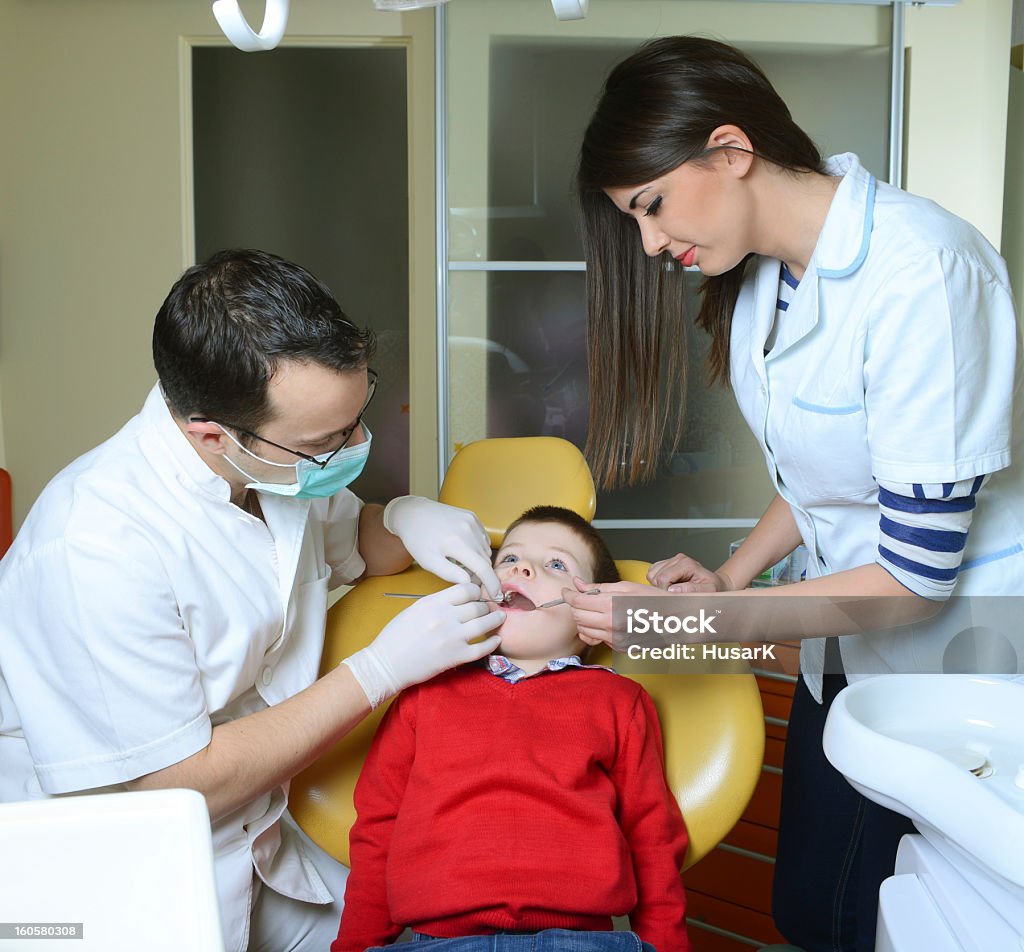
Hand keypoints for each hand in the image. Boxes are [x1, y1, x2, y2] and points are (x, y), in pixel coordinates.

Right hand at [343, 583, 503, 707]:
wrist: (386, 664)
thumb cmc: (395, 637)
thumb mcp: (414, 610)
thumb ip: (437, 602)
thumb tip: (458, 598)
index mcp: (433, 603)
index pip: (466, 589)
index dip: (476, 591)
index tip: (478, 595)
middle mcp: (444, 617)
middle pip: (478, 605)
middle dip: (486, 605)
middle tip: (490, 607)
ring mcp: (452, 637)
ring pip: (484, 624)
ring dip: (496, 619)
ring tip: (501, 617)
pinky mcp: (455, 657)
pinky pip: (482, 648)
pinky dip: (492, 643)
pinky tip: (496, 640)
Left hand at [383, 495, 500, 598]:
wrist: (413, 514)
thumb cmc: (418, 540)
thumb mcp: (429, 562)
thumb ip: (450, 574)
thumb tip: (470, 582)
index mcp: (456, 543)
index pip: (483, 568)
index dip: (492, 583)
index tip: (496, 595)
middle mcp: (468, 530)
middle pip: (485, 560)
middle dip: (480, 573)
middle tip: (464, 576)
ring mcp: (471, 521)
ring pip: (485, 549)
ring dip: (479, 560)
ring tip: (459, 561)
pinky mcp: (472, 516)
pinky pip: (482, 538)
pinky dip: (477, 547)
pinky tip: (463, 548)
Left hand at [560, 576, 659, 648]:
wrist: (676, 620)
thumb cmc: (654, 600)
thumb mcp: (626, 587)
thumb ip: (598, 587)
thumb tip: (577, 584)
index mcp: (612, 605)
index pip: (578, 602)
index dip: (568, 595)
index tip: (566, 591)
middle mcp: (611, 624)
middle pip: (577, 617)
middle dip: (576, 607)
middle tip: (582, 598)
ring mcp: (615, 639)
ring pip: (584, 631)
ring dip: (584, 620)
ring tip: (594, 610)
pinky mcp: (619, 648)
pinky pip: (598, 639)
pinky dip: (596, 630)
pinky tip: (606, 622)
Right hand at [646, 553, 729, 592]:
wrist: (713, 582)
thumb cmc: (712, 587)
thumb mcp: (708, 591)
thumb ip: (692, 590)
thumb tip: (672, 590)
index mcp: (687, 564)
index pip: (663, 578)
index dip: (664, 591)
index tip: (673, 597)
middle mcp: (678, 559)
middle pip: (655, 576)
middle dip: (661, 588)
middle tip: (674, 594)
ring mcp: (671, 560)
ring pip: (651, 574)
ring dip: (658, 585)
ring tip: (672, 589)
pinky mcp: (666, 563)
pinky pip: (652, 573)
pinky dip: (656, 581)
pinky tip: (669, 585)